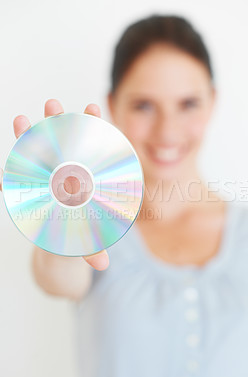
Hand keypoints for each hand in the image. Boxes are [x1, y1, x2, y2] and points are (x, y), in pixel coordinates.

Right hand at [0, 99, 108, 270]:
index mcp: (85, 182)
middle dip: (57, 122)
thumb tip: (102, 264)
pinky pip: (20, 178)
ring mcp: (48, 182)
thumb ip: (92, 249)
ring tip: (22, 119)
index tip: (93, 108)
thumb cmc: (81, 238)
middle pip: (63, 145)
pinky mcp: (31, 191)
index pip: (91, 151)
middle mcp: (66, 177)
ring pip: (38, 155)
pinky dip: (10, 172)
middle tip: (53, 104)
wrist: (64, 246)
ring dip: (30, 135)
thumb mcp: (87, 242)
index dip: (93, 129)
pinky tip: (4, 161)